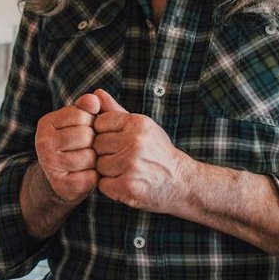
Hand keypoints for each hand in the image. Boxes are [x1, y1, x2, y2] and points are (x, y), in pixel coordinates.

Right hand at [33, 92, 101, 203]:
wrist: (60, 180)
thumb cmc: (75, 145)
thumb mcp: (79, 122)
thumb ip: (87, 107)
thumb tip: (94, 98)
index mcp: (46, 123)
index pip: (82, 114)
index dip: (91, 123)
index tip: (85, 130)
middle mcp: (43, 143)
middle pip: (86, 135)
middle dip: (94, 142)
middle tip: (87, 148)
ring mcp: (50, 165)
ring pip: (90, 157)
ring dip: (95, 161)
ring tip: (86, 162)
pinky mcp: (61, 185)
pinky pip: (91, 177)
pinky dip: (94, 177)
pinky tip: (86, 175)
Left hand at [91, 89, 196, 213]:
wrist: (182, 182)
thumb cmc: (158, 152)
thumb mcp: (143, 126)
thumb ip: (116, 110)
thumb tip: (96, 92)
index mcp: (138, 124)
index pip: (100, 122)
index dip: (104, 133)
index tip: (116, 141)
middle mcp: (135, 143)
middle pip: (97, 145)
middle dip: (105, 153)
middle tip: (122, 158)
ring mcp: (131, 166)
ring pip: (98, 165)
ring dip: (107, 171)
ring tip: (125, 171)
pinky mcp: (128, 187)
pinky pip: (102, 184)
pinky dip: (110, 186)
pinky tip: (125, 183)